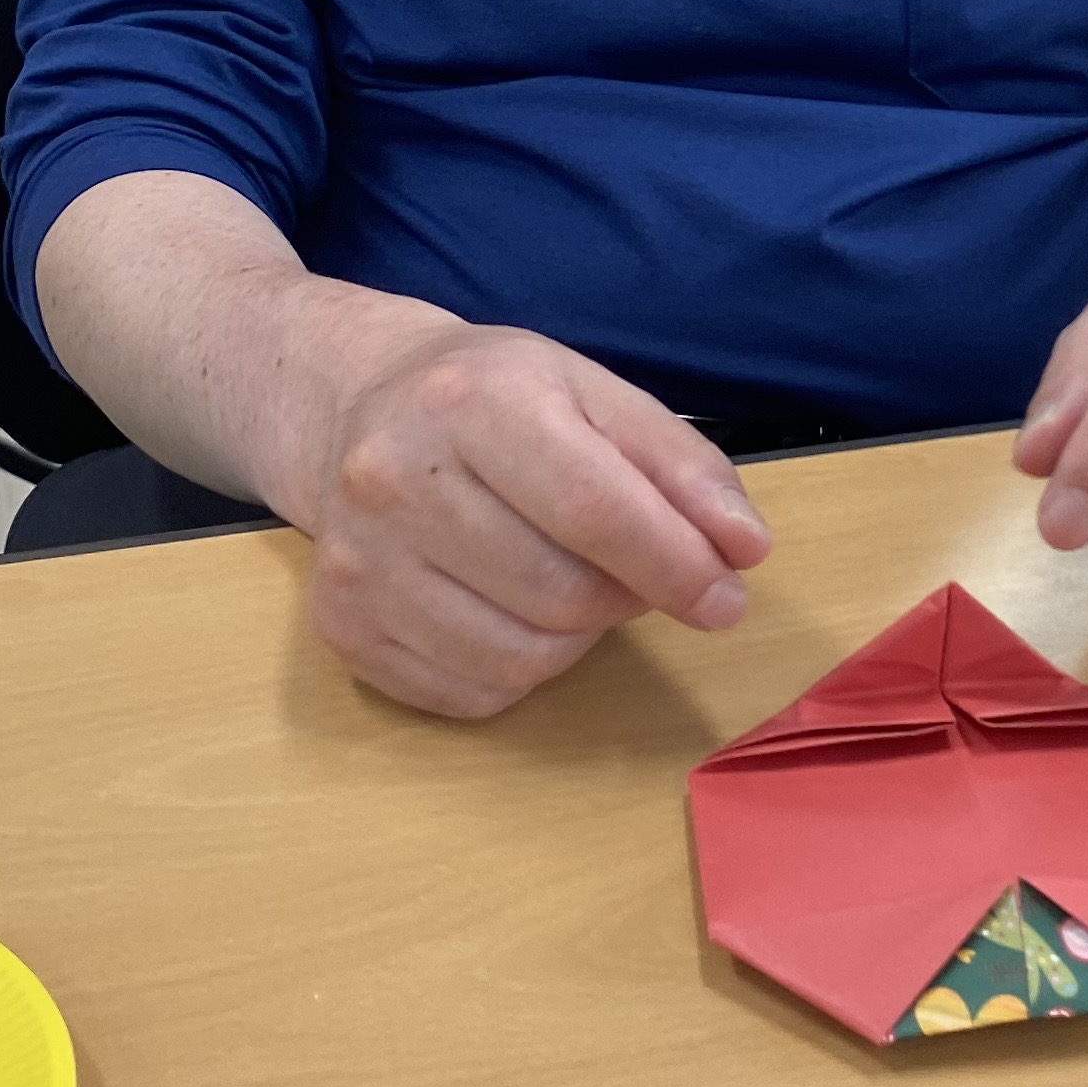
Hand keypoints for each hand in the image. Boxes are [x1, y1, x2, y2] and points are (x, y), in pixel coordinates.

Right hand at [271, 314, 773, 717]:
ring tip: (564, 579)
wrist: (353, 408)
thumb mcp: (591, 391)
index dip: (675, 565)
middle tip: (631, 569)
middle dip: (625, 597)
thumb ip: (679, 463)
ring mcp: (358, 563)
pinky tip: (507, 609)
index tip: (726, 597)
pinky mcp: (343, 629)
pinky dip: (519, 670)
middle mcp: (394, 482)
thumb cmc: (493, 398)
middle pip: (562, 596)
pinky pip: (473, 695)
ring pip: (521, 659)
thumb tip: (744, 551)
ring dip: (575, 637)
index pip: (593, 509)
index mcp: (470, 402)